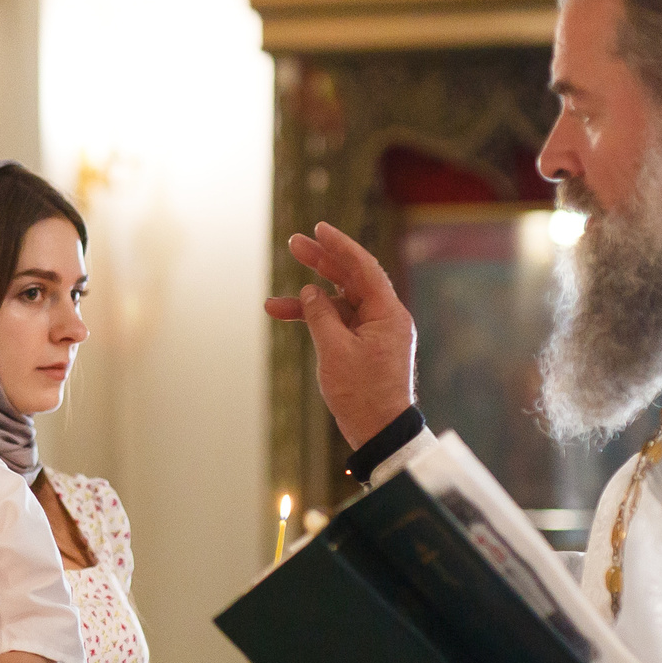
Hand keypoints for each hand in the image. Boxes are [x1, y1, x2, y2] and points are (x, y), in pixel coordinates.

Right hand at [261, 222, 417, 449]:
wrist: (380, 433)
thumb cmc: (363, 395)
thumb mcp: (335, 351)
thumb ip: (320, 315)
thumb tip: (311, 292)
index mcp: (388, 313)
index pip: (363, 267)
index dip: (340, 246)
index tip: (319, 229)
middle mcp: (384, 318)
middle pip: (351, 279)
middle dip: (321, 263)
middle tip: (294, 244)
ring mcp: (374, 333)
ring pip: (339, 304)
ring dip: (308, 300)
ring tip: (274, 301)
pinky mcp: (363, 348)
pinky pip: (338, 325)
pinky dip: (315, 322)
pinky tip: (287, 319)